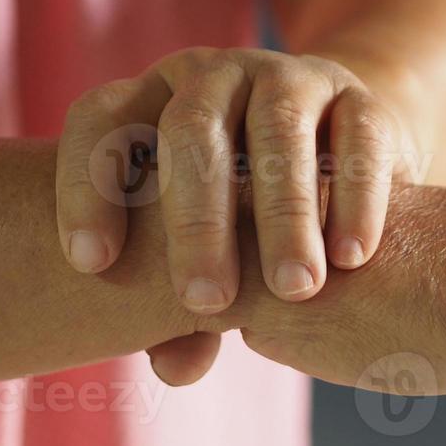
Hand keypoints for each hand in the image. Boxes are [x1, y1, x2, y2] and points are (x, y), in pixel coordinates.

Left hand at [55, 48, 421, 311]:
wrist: (338, 159)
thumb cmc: (242, 222)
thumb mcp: (206, 256)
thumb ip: (183, 314)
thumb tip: (175, 367)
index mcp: (150, 104)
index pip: (100, 125)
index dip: (87, 188)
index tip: (93, 266)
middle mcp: (213, 78)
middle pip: (192, 130)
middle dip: (196, 218)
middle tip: (207, 301)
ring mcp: (288, 79)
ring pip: (278, 131)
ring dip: (284, 213)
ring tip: (294, 289)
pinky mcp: (358, 96)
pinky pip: (357, 139)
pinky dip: (353, 198)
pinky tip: (350, 258)